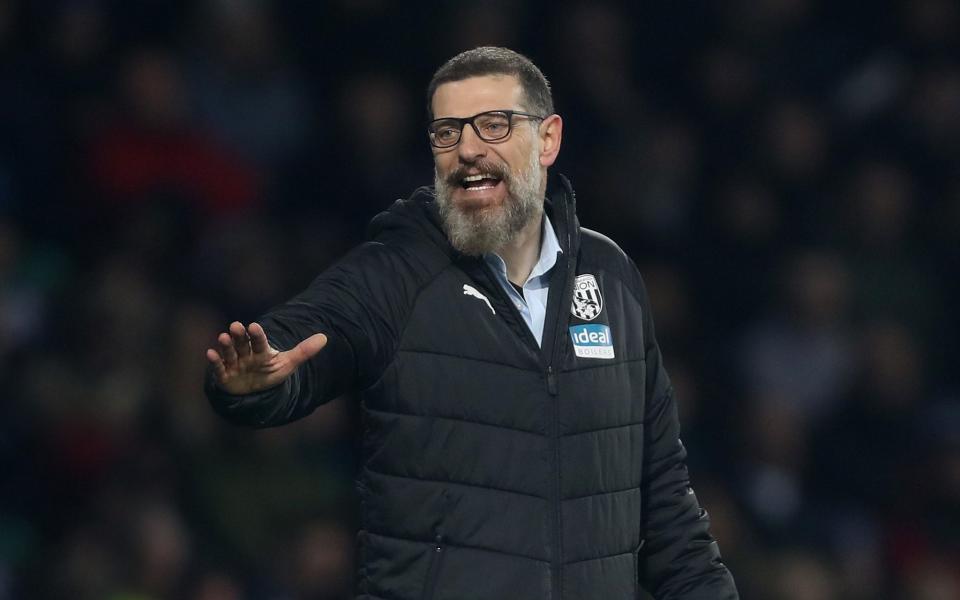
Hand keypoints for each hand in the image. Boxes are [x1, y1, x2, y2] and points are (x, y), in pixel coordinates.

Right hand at [206, 321, 327, 394]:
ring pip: (229, 353)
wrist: (254, 392)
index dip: (257, 334)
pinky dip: (215, 361)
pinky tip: (209, 353)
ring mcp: (234, 364)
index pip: (259, 341)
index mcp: (261, 350)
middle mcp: (246, 354)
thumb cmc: (269, 373)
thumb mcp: (288, 364)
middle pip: (242, 343)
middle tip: (236, 326)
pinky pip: (219, 368)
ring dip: (226, 346)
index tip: (253, 326)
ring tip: (223, 337)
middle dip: (239, 335)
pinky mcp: (224, 376)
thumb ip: (304, 351)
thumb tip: (325, 338)